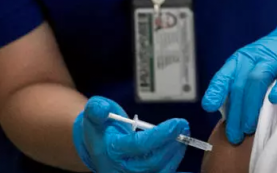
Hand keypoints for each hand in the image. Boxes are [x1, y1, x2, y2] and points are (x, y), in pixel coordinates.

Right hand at [73, 96, 188, 172]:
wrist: (96, 146)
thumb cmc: (99, 128)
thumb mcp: (92, 113)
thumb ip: (96, 109)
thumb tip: (102, 110)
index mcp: (110, 152)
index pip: (139, 146)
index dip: (160, 135)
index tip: (176, 123)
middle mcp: (121, 169)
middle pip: (153, 161)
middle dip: (171, 143)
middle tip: (183, 126)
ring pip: (160, 170)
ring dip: (176, 152)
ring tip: (184, 134)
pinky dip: (174, 162)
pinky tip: (181, 148)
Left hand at [202, 20, 276, 143]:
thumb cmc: (274, 59)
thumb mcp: (252, 66)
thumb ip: (241, 87)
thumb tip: (230, 119)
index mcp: (241, 60)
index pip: (224, 75)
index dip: (216, 91)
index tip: (209, 107)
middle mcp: (255, 58)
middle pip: (240, 84)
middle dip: (236, 112)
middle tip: (235, 135)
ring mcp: (275, 59)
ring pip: (257, 79)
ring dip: (252, 105)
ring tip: (250, 127)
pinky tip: (274, 100)